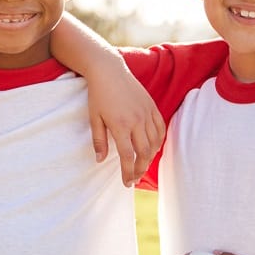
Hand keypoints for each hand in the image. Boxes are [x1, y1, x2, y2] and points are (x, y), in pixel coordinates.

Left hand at [86, 62, 164, 186]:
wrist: (109, 71)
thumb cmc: (98, 95)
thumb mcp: (94, 118)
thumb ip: (99, 141)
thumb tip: (100, 160)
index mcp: (120, 125)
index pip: (127, 156)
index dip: (127, 172)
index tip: (126, 183)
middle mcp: (136, 120)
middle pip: (144, 152)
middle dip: (140, 169)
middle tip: (134, 178)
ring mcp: (146, 113)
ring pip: (154, 143)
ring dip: (150, 158)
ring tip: (142, 166)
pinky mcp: (152, 107)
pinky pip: (161, 129)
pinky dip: (158, 142)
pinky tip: (152, 149)